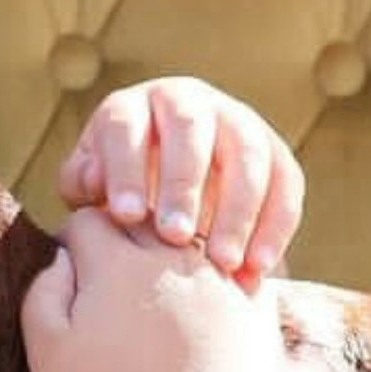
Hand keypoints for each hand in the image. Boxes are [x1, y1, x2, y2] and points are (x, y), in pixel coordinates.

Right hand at [22, 208, 280, 371]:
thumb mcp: (48, 354)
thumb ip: (43, 292)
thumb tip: (62, 256)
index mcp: (116, 264)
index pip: (90, 218)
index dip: (74, 239)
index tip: (73, 272)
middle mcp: (174, 257)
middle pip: (143, 220)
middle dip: (123, 238)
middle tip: (113, 281)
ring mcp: (222, 281)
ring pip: (193, 240)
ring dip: (171, 254)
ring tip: (157, 295)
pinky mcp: (258, 311)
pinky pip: (238, 270)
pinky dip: (218, 278)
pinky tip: (202, 312)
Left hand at [57, 78, 304, 288]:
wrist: (171, 199)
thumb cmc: (121, 195)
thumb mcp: (92, 187)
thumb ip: (85, 183)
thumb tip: (95, 182)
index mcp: (134, 108)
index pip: (126, 125)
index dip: (126, 167)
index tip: (127, 217)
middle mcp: (188, 103)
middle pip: (190, 129)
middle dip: (183, 182)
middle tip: (176, 237)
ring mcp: (237, 121)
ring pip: (246, 152)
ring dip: (238, 208)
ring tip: (223, 263)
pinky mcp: (275, 154)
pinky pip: (285, 181)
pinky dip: (276, 224)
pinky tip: (259, 268)